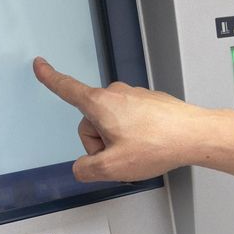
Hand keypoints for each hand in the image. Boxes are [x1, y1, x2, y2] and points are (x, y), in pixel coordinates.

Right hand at [33, 57, 208, 181]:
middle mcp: (115, 93)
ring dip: (119, 141)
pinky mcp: (149, 102)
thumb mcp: (112, 167)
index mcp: (99, 104)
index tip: (39, 64)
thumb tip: (82, 167)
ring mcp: (134, 96)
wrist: (195, 135)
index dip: (50, 78)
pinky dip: (135, 136)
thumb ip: (86, 169)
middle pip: (91, 122)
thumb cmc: (157, 145)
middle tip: (121, 157)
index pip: (67, 88)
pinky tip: (150, 145)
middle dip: (100, 143)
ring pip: (112, 123)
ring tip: (141, 151)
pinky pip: (130, 122)